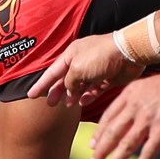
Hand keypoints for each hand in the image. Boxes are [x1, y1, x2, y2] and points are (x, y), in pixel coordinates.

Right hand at [28, 33, 144, 105]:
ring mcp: (95, 70)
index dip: (41, 84)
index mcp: (71, 55)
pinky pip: (94, 89)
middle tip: (50, 104)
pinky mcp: (107, 77)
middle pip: (65, 79)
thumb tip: (68, 90)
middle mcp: (81, 61)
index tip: (31, 95)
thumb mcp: (77, 68)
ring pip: (80, 86)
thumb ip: (68, 81)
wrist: (128, 53)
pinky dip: (88, 96)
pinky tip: (83, 102)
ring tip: (68, 105)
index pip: (52, 71)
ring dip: (73, 95)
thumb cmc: (100, 56)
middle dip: (57, 91)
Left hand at [87, 73, 159, 158]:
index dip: (99, 134)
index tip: (93, 146)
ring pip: (126, 144)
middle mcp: (135, 107)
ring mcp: (149, 119)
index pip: (107, 117)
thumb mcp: (144, 86)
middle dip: (100, 151)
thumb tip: (124, 117)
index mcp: (128, 95)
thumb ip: (132, 101)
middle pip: (112, 133)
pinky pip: (149, 151)